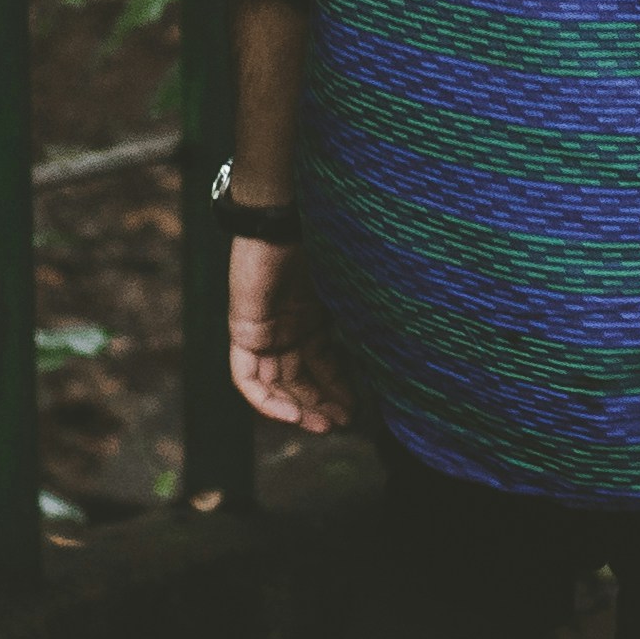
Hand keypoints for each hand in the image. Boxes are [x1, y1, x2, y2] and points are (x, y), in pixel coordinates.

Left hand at [224, 233, 352, 435]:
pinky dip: (266, 400)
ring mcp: (263, 326)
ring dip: (297, 408)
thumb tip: (396, 361)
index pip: (323, 363)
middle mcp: (287, 324)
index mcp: (313, 314)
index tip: (359, 410)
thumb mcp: (350, 291)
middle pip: (298, 377)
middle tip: (342, 424)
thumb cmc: (328, 243)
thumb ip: (363, 323)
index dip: (339, 389)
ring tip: (323, 425)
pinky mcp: (243, 327)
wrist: (290, 213)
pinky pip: (246, 376)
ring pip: (273, 382)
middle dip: (320, 404)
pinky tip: (293, 414)